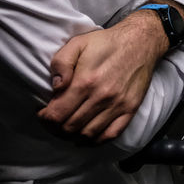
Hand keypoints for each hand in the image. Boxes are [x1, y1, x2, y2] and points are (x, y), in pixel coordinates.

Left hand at [39, 12, 162, 143]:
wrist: (141, 41)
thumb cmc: (106, 43)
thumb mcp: (77, 43)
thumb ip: (61, 63)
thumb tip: (55, 88)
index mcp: (85, 81)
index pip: (57, 114)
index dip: (44, 119)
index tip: (42, 114)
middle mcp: (101, 97)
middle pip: (70, 127)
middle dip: (55, 128)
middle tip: (53, 121)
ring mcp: (118, 105)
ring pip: (88, 134)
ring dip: (72, 136)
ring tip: (67, 127)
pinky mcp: (130, 109)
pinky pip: (110, 135)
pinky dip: (95, 141)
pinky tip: (86, 136)